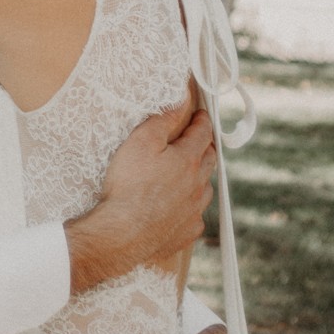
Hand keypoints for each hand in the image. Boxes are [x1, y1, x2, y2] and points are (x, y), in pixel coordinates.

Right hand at [62, 100, 214, 296]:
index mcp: (188, 160)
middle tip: (198, 140)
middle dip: (206, 146)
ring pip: (205, 189)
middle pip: (210, 160)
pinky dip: (191, 207)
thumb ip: (162, 119)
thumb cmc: (128, 185)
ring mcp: (194, 210)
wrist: (123, 233)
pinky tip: (181, 207)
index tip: (201, 115)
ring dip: (201, 178)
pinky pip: (196, 216)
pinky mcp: (186, 232)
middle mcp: (197, 185)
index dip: (202, 120)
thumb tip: (180, 101)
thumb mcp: (140, 142)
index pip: (203, 133)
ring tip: (190, 174)